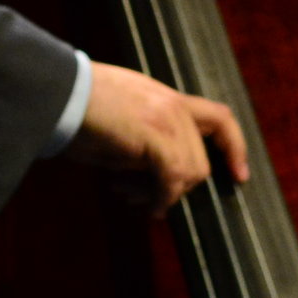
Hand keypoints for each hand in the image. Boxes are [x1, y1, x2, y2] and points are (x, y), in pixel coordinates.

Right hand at [60, 60, 249, 215]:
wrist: (57, 91)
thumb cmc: (75, 107)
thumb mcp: (119, 121)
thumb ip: (141, 141)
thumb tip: (146, 175)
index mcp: (166, 98)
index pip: (219, 118)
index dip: (235, 148)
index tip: (240, 176)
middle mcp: (173, 106)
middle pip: (200, 161)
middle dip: (177, 188)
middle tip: (145, 198)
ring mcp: (167, 119)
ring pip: (190, 174)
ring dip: (163, 194)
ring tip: (128, 193)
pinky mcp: (155, 136)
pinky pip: (172, 179)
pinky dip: (161, 199)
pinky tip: (145, 206)